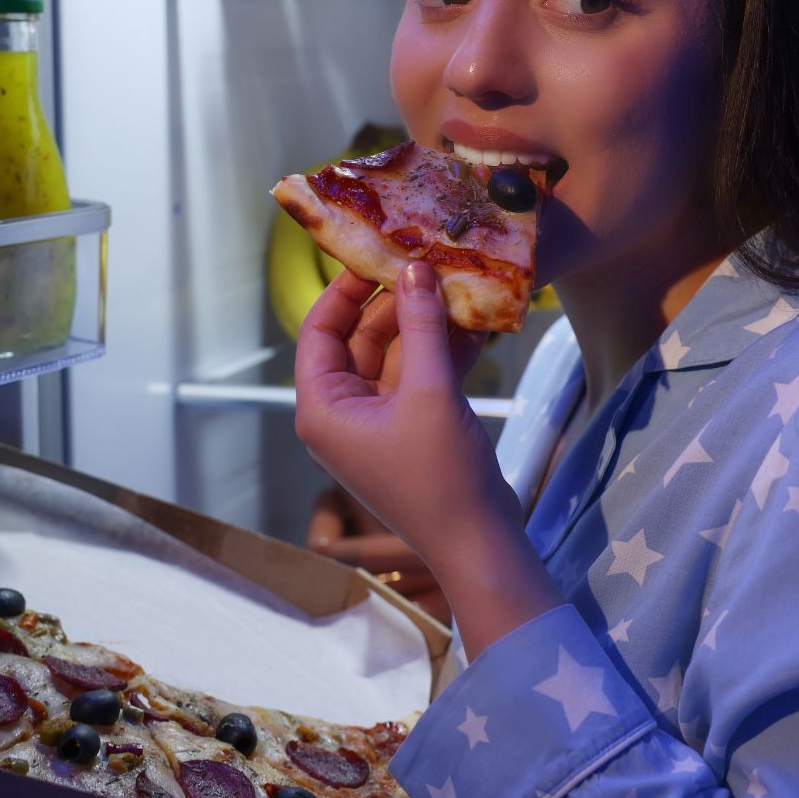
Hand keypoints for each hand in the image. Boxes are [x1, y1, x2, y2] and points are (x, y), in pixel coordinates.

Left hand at [294, 263, 511, 560]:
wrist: (480, 544)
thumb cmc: (441, 478)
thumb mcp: (431, 393)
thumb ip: (422, 327)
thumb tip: (415, 269)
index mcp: (322, 408)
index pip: (319, 331)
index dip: (344, 289)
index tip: (376, 253)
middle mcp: (341, 413)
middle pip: (358, 338)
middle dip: (395, 301)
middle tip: (427, 261)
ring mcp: (377, 422)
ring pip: (394, 355)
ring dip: (424, 324)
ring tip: (456, 284)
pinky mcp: (412, 428)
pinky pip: (418, 376)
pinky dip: (441, 351)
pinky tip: (474, 323)